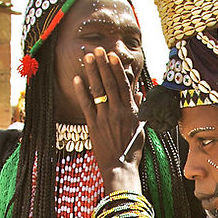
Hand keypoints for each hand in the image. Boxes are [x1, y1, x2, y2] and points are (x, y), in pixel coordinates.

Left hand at [73, 48, 143, 190]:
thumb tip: (137, 93)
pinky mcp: (93, 125)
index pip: (123, 85)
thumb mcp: (140, 128)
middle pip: (109, 83)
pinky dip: (81, 91)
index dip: (117, 69)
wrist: (120, 167)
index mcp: (130, 111)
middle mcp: (116, 111)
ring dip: (92, 72)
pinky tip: (77, 78)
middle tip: (98, 49)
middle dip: (103, 65)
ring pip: (98, 90)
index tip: (112, 56)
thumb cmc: (132, 150)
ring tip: (88, 57)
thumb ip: (138, 109)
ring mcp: (104, 117)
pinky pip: (86, 104)